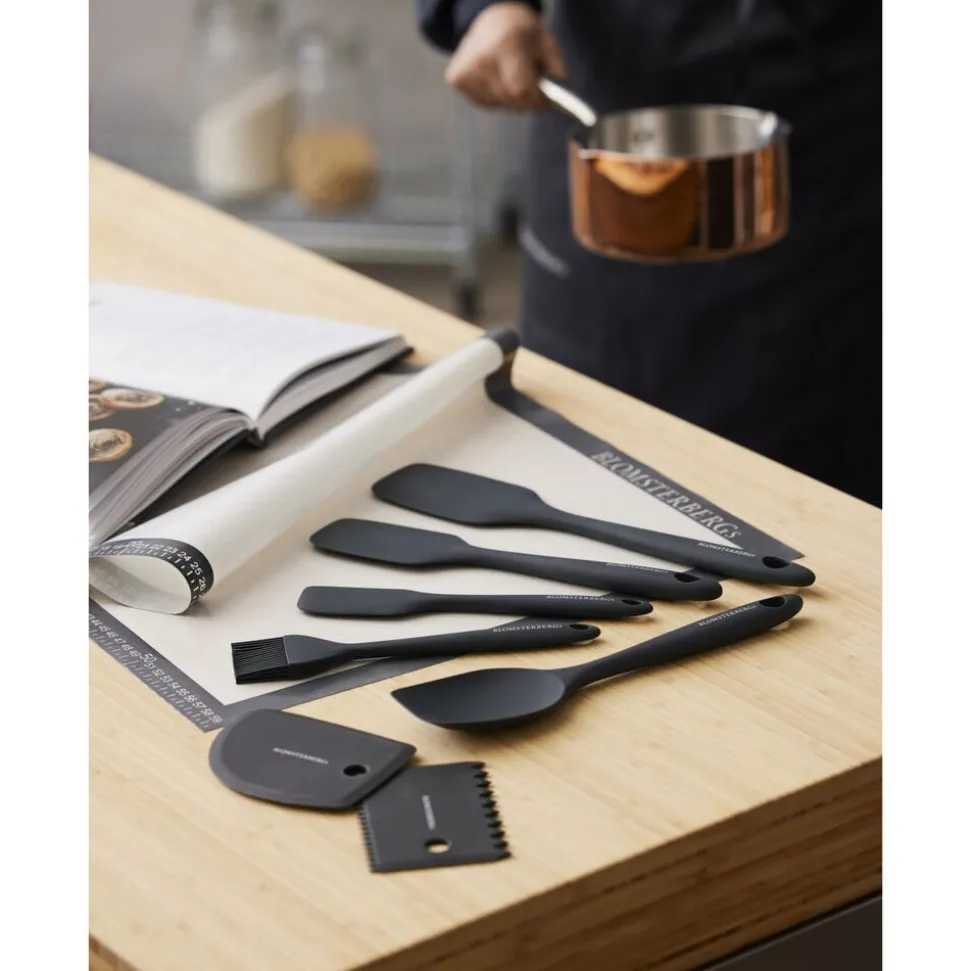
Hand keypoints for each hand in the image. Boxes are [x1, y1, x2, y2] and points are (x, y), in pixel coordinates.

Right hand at [445, 3, 565, 110]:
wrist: (491, 19)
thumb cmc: (523, 32)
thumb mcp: (547, 44)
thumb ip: (555, 72)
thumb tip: (555, 101)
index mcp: (506, 43)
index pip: (521, 89)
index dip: (536, 100)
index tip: (544, 100)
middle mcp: (482, 56)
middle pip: (509, 100)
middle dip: (525, 101)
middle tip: (530, 87)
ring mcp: (466, 68)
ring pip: (497, 104)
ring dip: (510, 99)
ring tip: (511, 77)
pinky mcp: (456, 78)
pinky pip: (484, 102)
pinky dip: (494, 97)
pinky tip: (496, 79)